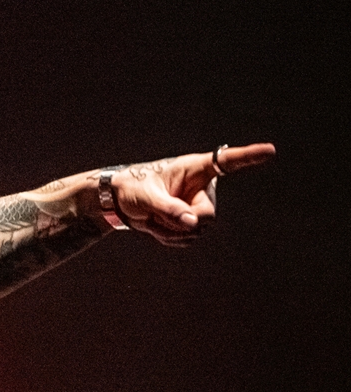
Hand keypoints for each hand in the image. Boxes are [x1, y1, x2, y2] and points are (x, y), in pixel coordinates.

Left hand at [111, 143, 274, 245]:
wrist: (120, 202)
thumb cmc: (132, 188)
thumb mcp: (147, 198)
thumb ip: (169, 209)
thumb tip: (193, 223)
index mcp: (194, 169)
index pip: (225, 162)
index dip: (249, 156)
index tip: (270, 151)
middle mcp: (201, 188)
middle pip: (208, 216)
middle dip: (182, 222)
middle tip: (157, 215)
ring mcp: (197, 206)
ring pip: (197, 231)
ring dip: (172, 232)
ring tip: (154, 218)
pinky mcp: (190, 223)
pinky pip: (188, 240)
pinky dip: (170, 239)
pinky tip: (157, 227)